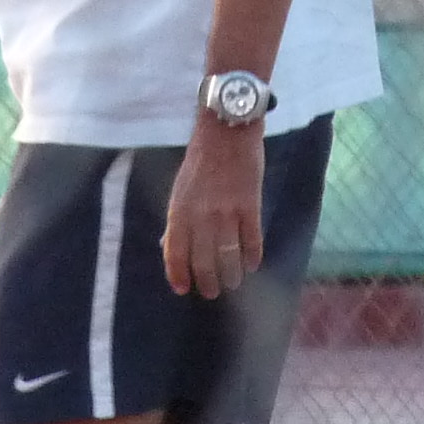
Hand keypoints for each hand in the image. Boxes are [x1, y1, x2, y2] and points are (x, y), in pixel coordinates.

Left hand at [164, 120, 265, 297]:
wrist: (227, 132)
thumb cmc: (200, 159)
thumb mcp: (179, 188)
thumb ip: (178, 217)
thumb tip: (170, 245)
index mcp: (180, 210)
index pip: (175, 252)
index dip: (178, 274)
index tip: (183, 289)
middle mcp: (201, 215)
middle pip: (203, 260)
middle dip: (208, 282)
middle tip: (213, 292)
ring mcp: (227, 212)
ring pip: (228, 255)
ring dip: (231, 275)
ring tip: (233, 283)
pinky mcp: (250, 206)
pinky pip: (252, 240)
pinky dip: (252, 256)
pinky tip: (252, 265)